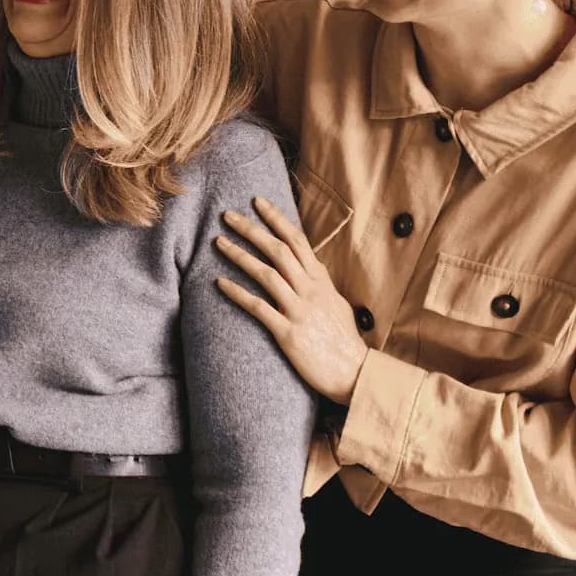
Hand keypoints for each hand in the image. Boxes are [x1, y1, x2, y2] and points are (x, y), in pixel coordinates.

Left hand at [213, 195, 368, 404]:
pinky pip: (258, 307)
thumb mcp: (337, 304)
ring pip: (266, 274)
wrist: (356, 374)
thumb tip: (309, 269)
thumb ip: (320, 285)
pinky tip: (218, 283)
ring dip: (239, 255)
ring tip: (218, 242)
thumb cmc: (345, 341)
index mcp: (321, 282)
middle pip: (278, 251)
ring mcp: (299, 311)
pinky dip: (237, 293)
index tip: (257, 201)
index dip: (276, 219)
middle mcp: (310, 291)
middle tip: (227, 215)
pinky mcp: (288, 333)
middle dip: (251, 230)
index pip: (298, 241)